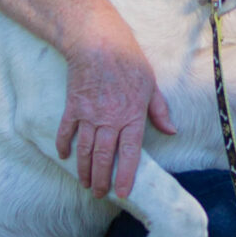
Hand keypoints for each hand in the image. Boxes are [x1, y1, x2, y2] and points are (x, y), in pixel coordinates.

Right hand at [56, 3, 175, 197]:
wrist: (99, 43)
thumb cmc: (129, 62)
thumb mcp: (151, 85)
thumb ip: (160, 111)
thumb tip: (171, 130)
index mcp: (132, 116)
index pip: (129, 154)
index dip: (125, 176)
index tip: (123, 193)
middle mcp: (110, 120)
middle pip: (104, 157)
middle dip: (101, 180)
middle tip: (99, 194)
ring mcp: (89, 115)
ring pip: (85, 150)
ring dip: (84, 169)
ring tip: (85, 183)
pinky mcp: (73, 107)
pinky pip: (67, 131)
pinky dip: (64, 145)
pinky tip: (64, 157)